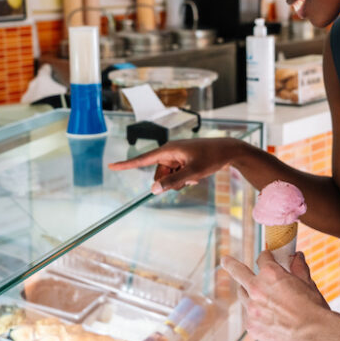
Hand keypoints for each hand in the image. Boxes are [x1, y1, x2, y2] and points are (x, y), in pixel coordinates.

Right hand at [108, 138, 239, 193]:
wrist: (228, 150)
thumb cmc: (211, 158)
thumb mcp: (192, 173)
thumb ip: (172, 182)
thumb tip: (153, 190)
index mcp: (168, 150)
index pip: (143, 159)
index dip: (126, 164)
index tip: (111, 166)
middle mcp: (169, 152)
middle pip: (158, 175)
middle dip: (170, 182)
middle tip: (189, 179)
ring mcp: (176, 157)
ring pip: (167, 177)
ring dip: (179, 182)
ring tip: (195, 176)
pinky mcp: (182, 160)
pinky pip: (176, 175)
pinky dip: (184, 179)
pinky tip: (197, 175)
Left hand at [221, 251, 332, 340]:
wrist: (315, 336)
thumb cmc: (313, 310)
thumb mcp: (308, 284)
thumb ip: (299, 268)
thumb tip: (297, 256)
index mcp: (271, 274)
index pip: (262, 258)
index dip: (266, 257)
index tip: (267, 257)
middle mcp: (257, 289)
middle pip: (238, 272)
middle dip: (230, 264)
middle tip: (225, 260)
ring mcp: (252, 309)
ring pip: (243, 295)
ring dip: (247, 293)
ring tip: (254, 296)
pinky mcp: (251, 326)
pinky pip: (249, 317)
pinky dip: (255, 315)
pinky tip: (266, 320)